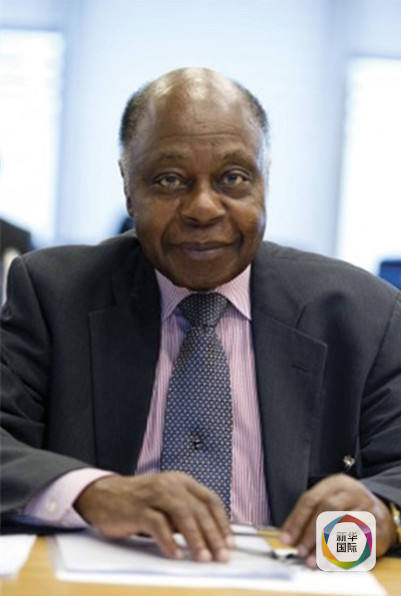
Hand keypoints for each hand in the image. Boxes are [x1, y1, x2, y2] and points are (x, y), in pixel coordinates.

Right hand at [74, 471, 232, 561]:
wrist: (103, 495)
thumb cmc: (140, 502)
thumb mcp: (167, 502)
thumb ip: (186, 515)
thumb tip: (212, 538)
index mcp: (181, 481)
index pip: (210, 500)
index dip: (222, 522)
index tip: (229, 544)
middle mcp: (170, 484)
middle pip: (198, 509)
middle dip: (213, 535)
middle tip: (221, 556)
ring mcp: (153, 495)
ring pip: (182, 514)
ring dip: (195, 538)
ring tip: (203, 558)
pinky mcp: (137, 508)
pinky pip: (158, 525)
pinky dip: (169, 541)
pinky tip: (176, 555)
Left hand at [280, 474, 396, 566]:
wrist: (380, 512)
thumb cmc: (347, 507)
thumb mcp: (328, 502)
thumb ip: (308, 517)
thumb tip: (288, 537)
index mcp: (335, 483)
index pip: (310, 499)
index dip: (297, 520)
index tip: (287, 539)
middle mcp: (352, 492)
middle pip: (327, 510)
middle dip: (311, 533)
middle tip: (301, 551)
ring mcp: (367, 507)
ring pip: (343, 525)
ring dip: (325, 546)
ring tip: (313, 560)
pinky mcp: (378, 526)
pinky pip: (358, 541)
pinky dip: (342, 552)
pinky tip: (331, 561)